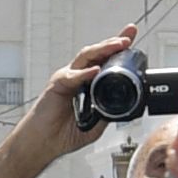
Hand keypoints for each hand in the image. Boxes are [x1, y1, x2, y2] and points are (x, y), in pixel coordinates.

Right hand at [25, 25, 145, 163]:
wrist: (45, 142)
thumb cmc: (65, 132)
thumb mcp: (97, 125)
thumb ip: (108, 112)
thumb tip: (126, 106)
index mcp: (90, 81)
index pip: (106, 60)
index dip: (118, 48)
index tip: (132, 35)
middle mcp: (79, 75)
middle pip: (98, 53)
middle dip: (114, 42)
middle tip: (129, 36)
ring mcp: (68, 77)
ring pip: (86, 57)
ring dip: (103, 49)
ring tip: (118, 45)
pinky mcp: (57, 84)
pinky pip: (72, 76)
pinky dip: (84, 73)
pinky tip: (95, 70)